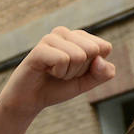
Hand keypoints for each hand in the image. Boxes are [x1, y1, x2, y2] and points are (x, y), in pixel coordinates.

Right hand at [0, 27, 114, 118]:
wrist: (29, 101)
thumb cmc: (56, 88)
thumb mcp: (86, 83)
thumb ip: (103, 73)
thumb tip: (100, 59)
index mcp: (79, 36)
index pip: (105, 47)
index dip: (93, 67)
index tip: (76, 72)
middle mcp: (65, 32)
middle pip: (93, 50)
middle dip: (81, 70)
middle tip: (63, 74)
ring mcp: (51, 38)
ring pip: (79, 55)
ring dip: (68, 73)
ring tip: (53, 73)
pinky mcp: (40, 48)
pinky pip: (63, 60)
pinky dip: (58, 73)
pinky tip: (45, 72)